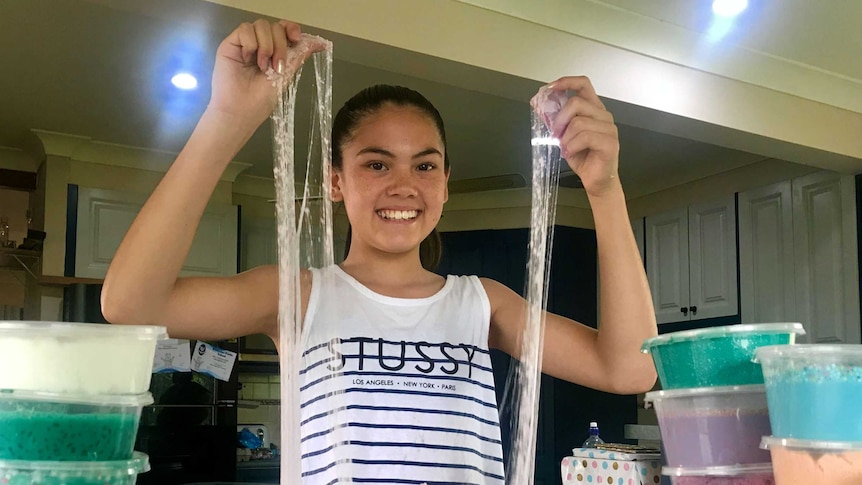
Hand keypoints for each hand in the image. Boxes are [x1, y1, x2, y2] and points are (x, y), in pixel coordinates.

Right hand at [208, 20, 327, 127]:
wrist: (242, 110)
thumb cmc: (261, 99)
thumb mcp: (286, 74)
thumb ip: (300, 55)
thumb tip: (320, 43)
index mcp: (274, 51)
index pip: (284, 28)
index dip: (291, 28)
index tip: (296, 39)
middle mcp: (260, 44)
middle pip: (275, 26)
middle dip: (280, 45)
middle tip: (277, 66)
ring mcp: (246, 43)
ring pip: (261, 25)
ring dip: (266, 45)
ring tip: (263, 66)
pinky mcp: (231, 43)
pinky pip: (245, 29)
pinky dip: (251, 44)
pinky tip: (247, 59)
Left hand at [544, 76, 619, 196]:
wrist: (596, 180)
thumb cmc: (583, 157)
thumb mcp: (564, 135)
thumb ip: (556, 120)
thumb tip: (539, 106)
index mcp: (593, 109)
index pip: (583, 84)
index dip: (567, 82)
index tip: (551, 88)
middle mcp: (603, 115)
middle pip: (576, 102)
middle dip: (560, 119)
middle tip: (556, 134)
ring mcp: (609, 128)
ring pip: (579, 122)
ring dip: (566, 138)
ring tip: (567, 148)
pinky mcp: (610, 142)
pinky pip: (585, 136)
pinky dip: (572, 146)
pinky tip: (571, 153)